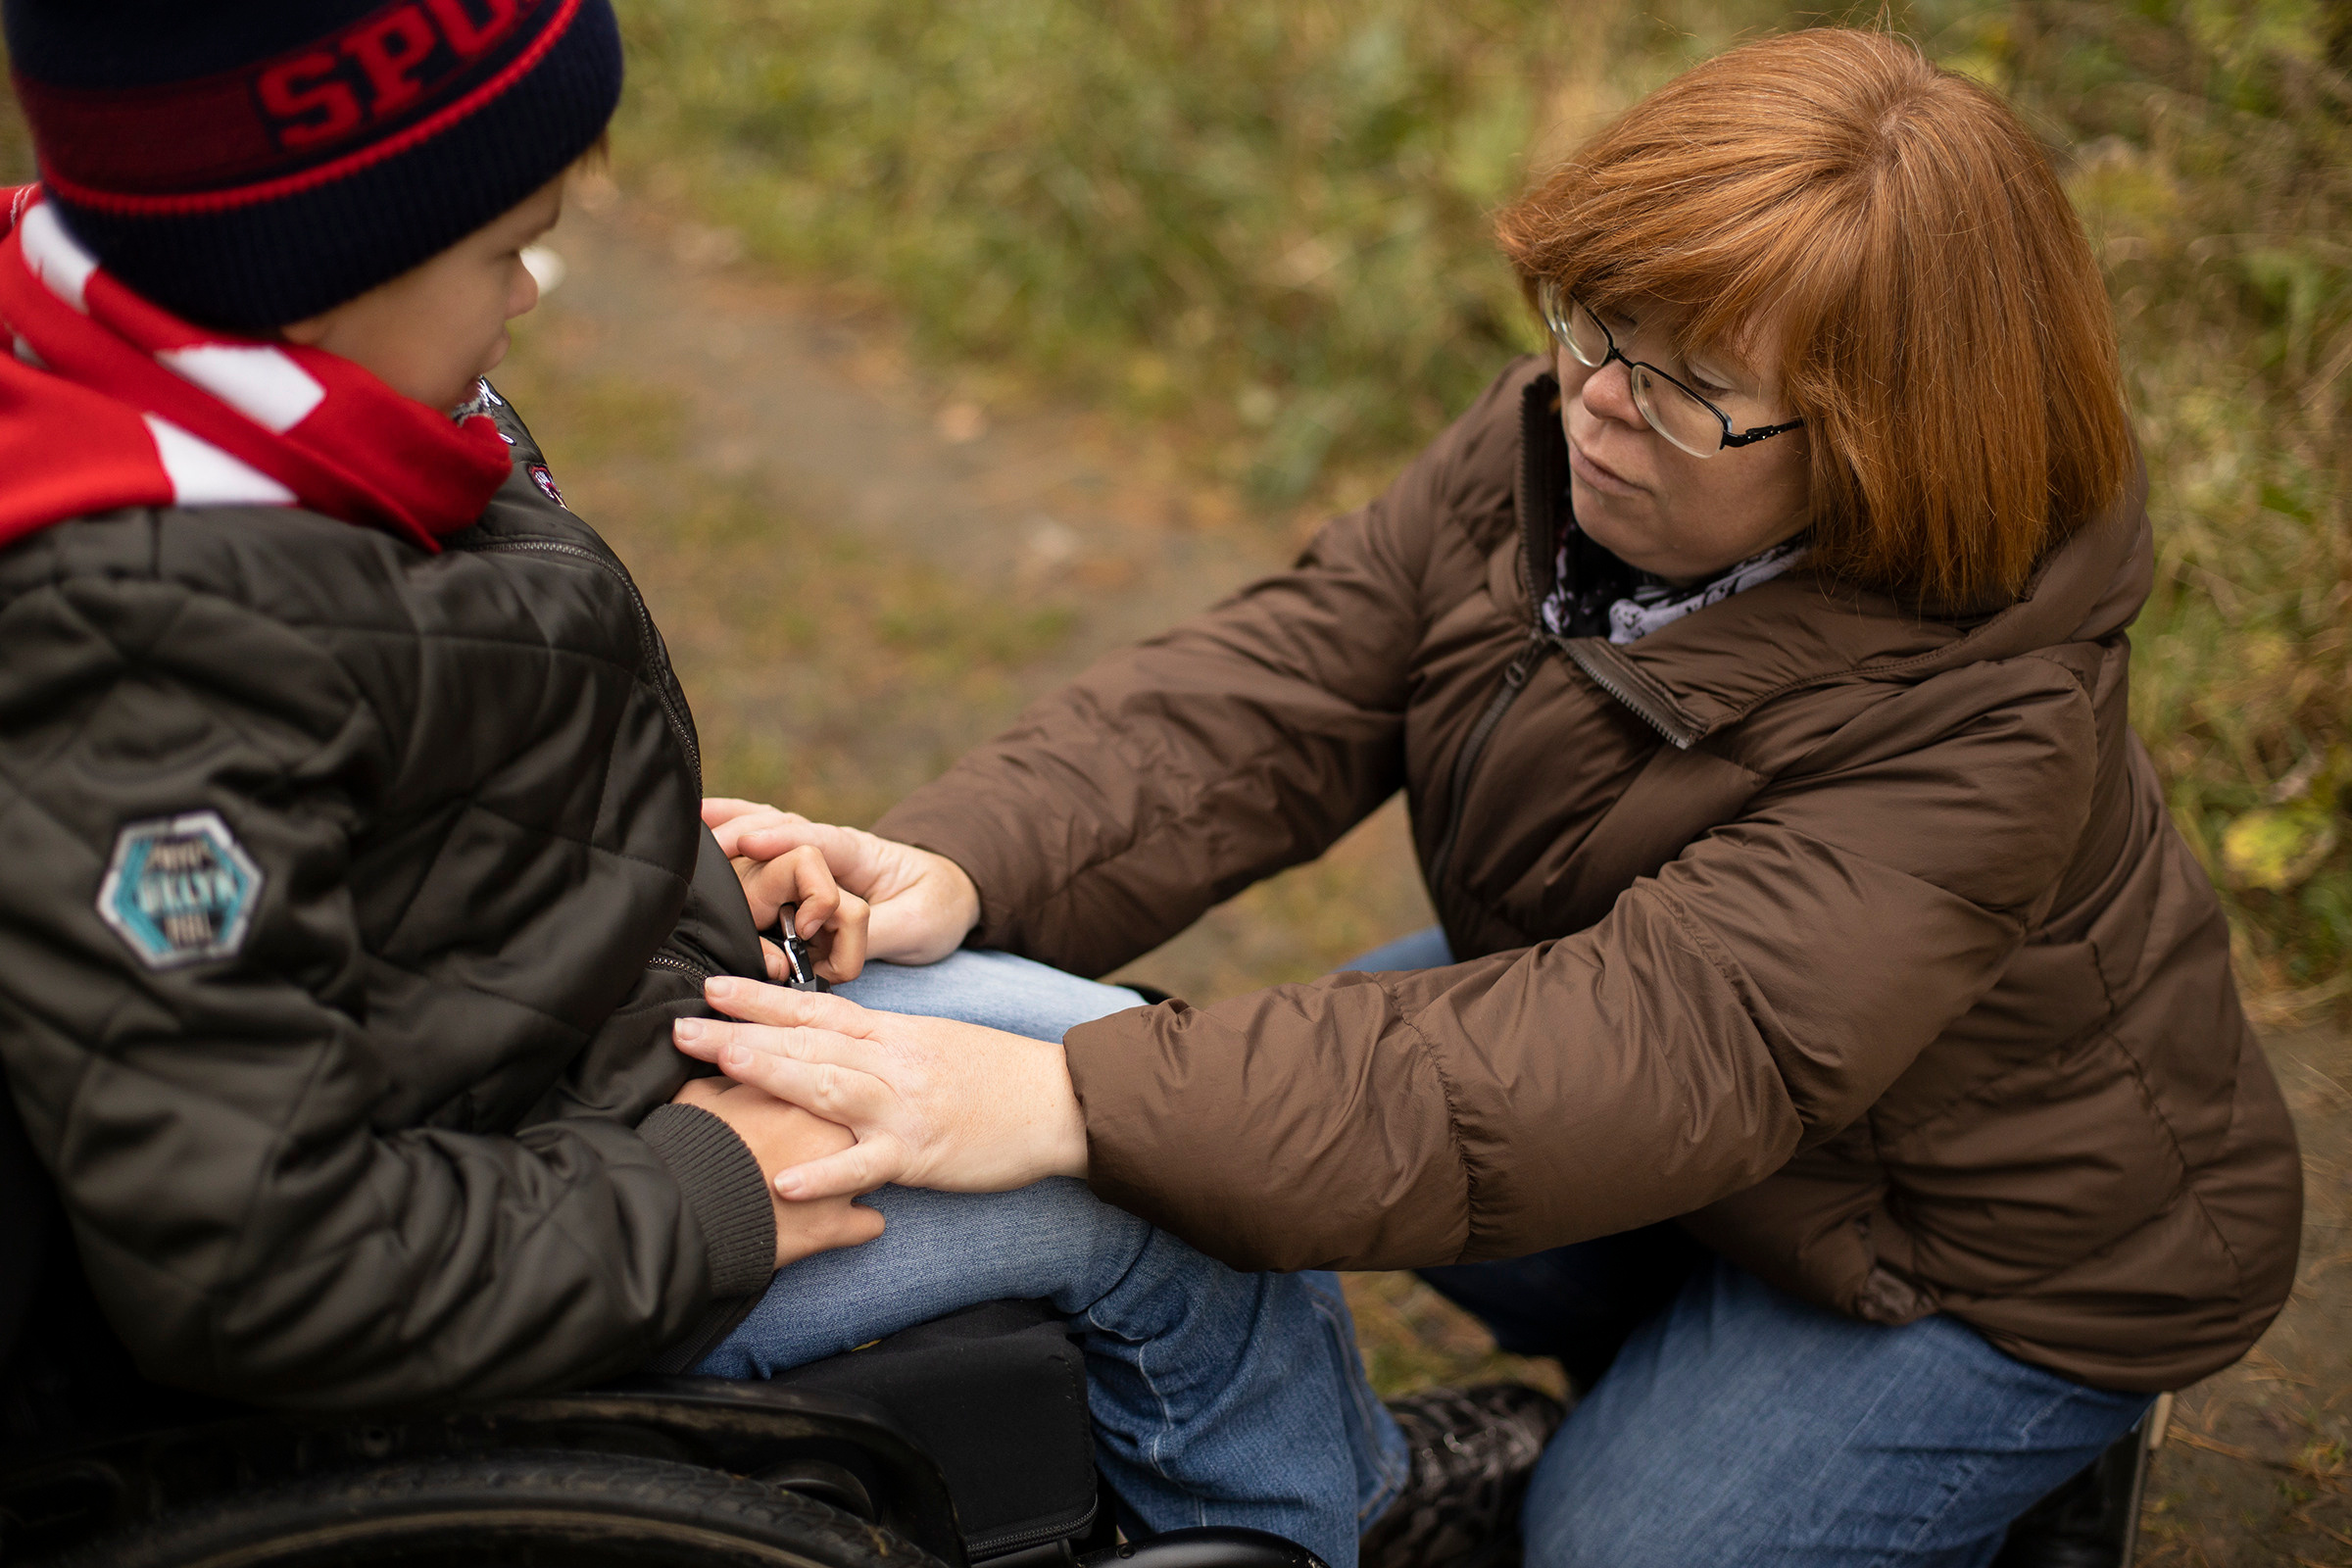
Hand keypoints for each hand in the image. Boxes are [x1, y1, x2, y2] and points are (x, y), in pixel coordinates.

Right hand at [669, 1075, 886, 1267]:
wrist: (682, 1207)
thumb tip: (733, 1068)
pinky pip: (866, 1224)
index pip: (828, 1074)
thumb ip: (728, 1080)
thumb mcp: (701, 1098)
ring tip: (851, 1174)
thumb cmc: (686, 1148)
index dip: (819, 1088)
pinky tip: (855, 1222)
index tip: (808, 1098)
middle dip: (848, 1124)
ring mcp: (839, 1180)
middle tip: (828, 1132)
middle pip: (861, 1116)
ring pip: (874, 1167)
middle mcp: (831, 1130)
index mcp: (799, 1091)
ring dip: (862, 1169)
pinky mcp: (834, 1227)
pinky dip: (858, 1224)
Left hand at [672, 976, 1088, 1200]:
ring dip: (771, 1072)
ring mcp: (903, 1106)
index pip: (816, 1010)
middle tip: (682, 1026)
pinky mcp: (920, 1153)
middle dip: (741, 1031)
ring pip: (828, 1084)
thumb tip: (827, 1042)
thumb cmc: (996, 1075)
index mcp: (893, 1034)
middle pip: (807, 1041)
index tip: (712, 987)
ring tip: (719, 1065)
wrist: (1059, 1102)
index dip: (761, 998)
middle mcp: (891, 1062)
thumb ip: (880, 1043)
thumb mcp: (933, 1044)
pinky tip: (784, 1181)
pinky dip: (824, 1173)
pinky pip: (865, 1163)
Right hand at [703, 801, 979, 970]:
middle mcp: (827, 847)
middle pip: (777, 827)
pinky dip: (732, 824)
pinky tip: (701, 816)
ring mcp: (810, 854)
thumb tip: (821, 951)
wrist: (949, 894)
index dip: (782, 840)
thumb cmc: (934, 907)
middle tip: (707, 847)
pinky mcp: (799, 870)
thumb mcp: (916, 925)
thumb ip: (871, 935)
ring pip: (763, 827)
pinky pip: (759, 841)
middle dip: (743, 834)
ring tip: (692, 825)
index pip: (816, 841)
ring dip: (730, 826)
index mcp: (858, 853)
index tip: (749, 843)